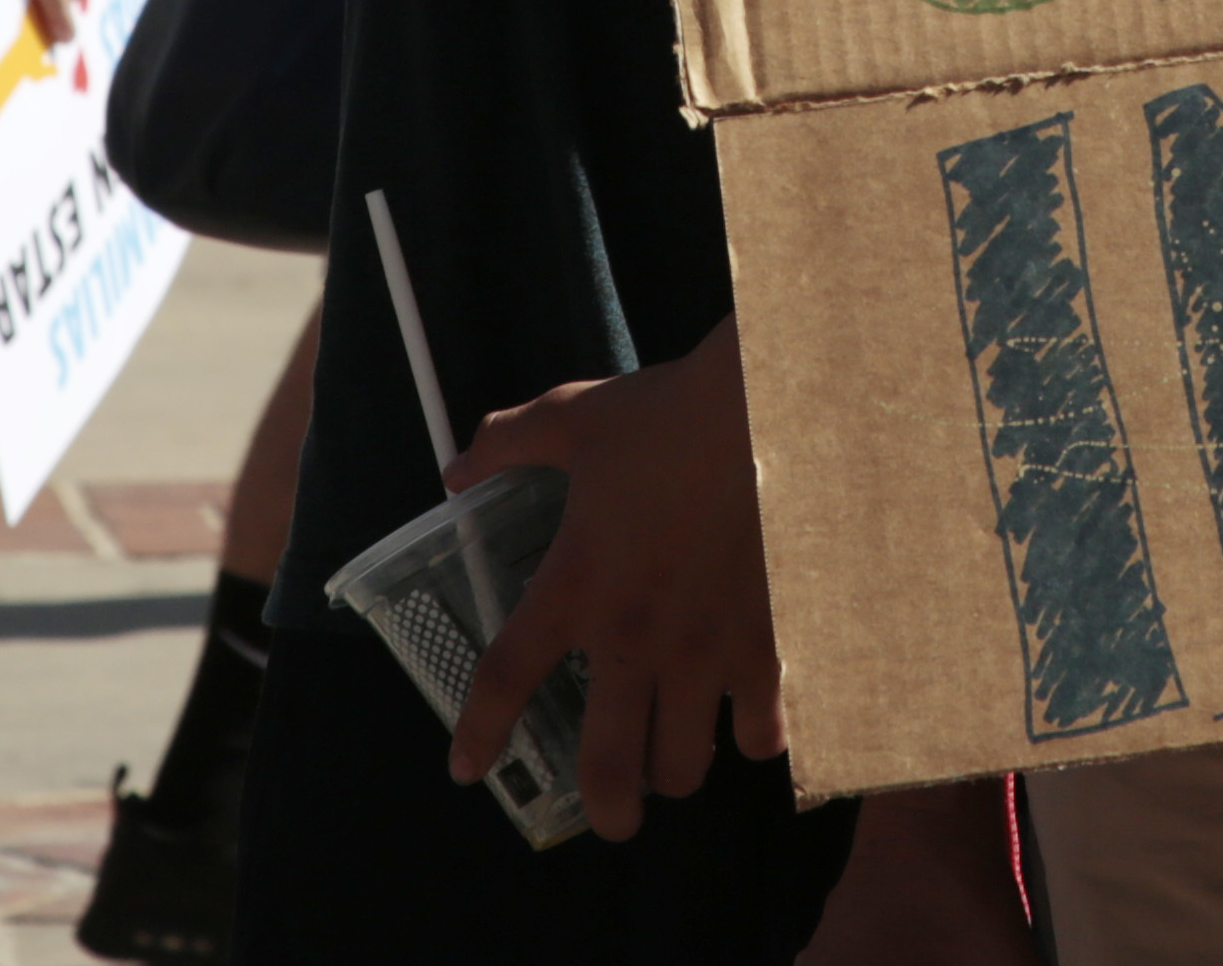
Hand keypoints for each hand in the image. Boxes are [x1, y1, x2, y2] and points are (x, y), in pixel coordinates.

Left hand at [445, 319, 777, 840]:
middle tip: (613, 817)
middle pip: (608, 764)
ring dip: (677, 772)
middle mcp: (633, 636)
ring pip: (685, 761)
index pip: (505, 680)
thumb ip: (508, 443)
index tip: (467, 769)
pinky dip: (758, 736)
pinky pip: (765, 725)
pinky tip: (755, 726)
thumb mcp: (573, 418)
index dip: (479, 735)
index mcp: (575, 586)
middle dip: (608, 809)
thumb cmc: (666, 414)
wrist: (767, 406)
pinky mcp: (767, 639)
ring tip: (680, 762)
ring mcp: (704, 646)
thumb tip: (456, 469)